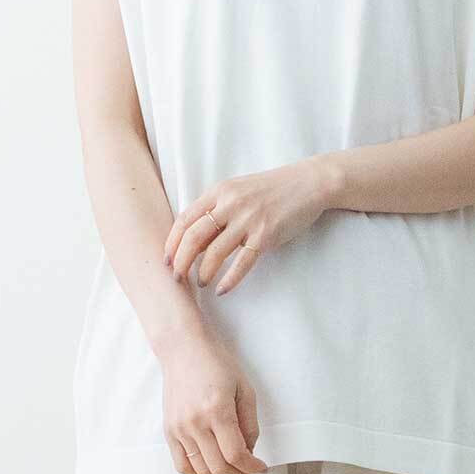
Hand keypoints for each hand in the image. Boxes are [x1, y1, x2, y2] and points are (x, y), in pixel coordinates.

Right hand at [158, 324, 268, 473]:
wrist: (184, 349)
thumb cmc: (217, 363)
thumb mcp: (244, 388)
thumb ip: (250, 422)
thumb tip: (249, 450)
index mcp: (217, 410)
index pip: (236, 454)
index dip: (251, 467)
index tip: (260, 467)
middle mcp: (195, 423)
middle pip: (219, 466)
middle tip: (248, 470)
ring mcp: (179, 428)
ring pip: (201, 469)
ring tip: (231, 465)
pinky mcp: (169, 430)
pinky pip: (181, 464)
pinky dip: (197, 472)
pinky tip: (209, 466)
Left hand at [163, 156, 332, 295]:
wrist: (308, 184)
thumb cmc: (271, 189)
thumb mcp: (238, 191)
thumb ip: (216, 209)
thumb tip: (194, 240)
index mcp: (219, 191)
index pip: (185, 219)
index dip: (172, 242)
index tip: (167, 259)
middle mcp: (231, 204)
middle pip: (194, 237)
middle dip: (181, 261)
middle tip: (176, 278)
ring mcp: (249, 219)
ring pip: (215, 252)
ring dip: (203, 272)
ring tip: (200, 283)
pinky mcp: (266, 234)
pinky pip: (242, 262)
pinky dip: (230, 279)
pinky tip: (222, 289)